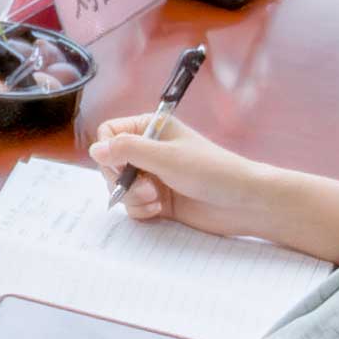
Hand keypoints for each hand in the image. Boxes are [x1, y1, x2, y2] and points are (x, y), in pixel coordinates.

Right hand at [85, 110, 284, 238]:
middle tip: (146, 188)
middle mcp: (149, 150)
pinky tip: (160, 210)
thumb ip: (128, 151)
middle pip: (109, 164)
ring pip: (118, 187)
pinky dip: (141, 209)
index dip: (109, 152)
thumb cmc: (212, 171)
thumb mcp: (167, 157)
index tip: (123, 167)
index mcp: (151, 128)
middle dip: (122, 181)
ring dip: (132, 197)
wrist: (243, 203)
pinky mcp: (157, 199)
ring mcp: (152, 175)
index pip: (108, 134)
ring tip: (156, 200)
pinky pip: (131, 205)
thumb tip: (94, 149)